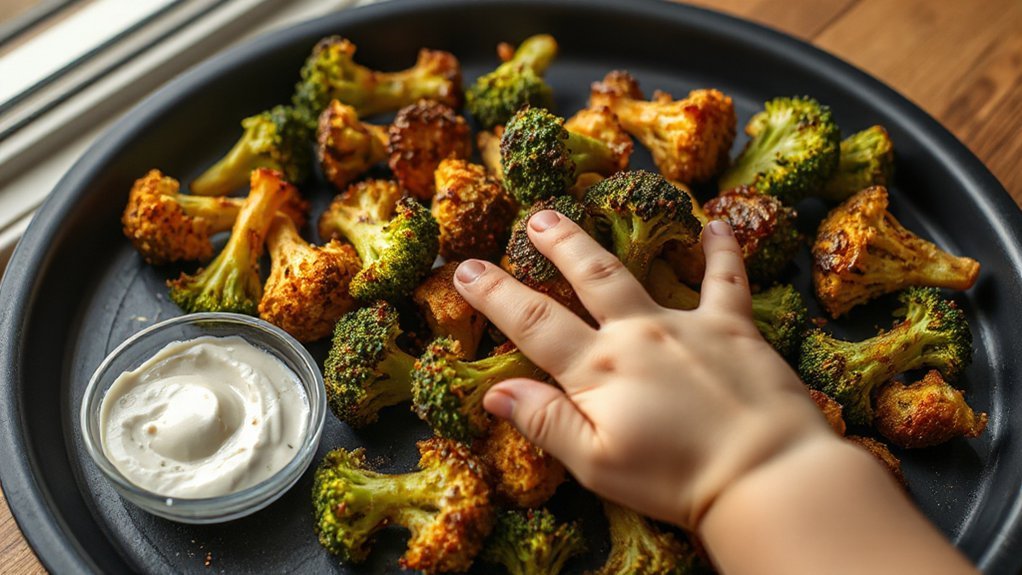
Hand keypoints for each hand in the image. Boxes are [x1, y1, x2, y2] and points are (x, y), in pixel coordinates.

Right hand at [452, 210, 834, 528]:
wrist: (763, 471)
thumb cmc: (675, 479)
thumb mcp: (596, 464)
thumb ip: (546, 422)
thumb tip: (496, 391)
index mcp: (598, 370)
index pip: (533, 324)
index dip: (495, 295)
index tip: (465, 269)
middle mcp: (636, 334)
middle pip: (585, 279)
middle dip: (555, 246)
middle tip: (535, 218)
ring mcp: (685, 324)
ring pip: (634, 270)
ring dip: (604, 241)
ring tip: (587, 214)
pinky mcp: (733, 326)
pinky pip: (725, 279)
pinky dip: (721, 250)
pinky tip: (716, 225)